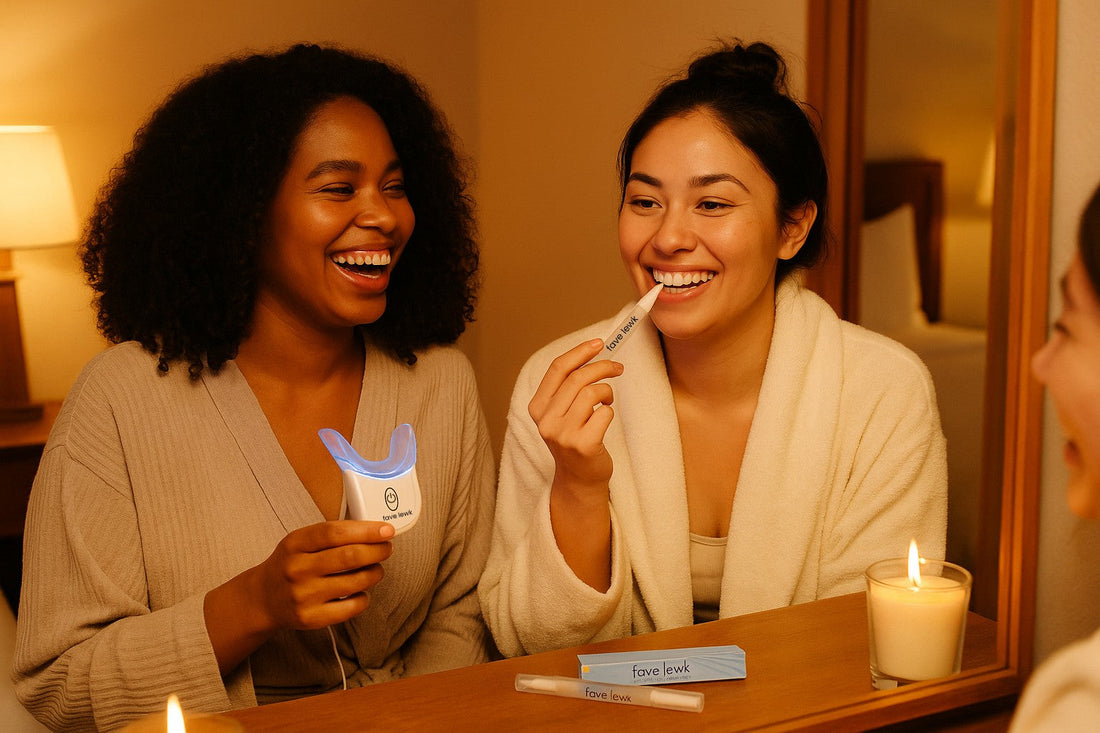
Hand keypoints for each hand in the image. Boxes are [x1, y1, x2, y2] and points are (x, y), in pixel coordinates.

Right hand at [253, 520, 393, 630]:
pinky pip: (351, 607)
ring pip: (355, 582)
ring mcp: (304, 595)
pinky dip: (364, 597)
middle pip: (349, 557)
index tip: (386, 530)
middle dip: (377, 551)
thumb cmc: (290, 564)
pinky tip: (361, 591)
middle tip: (386, 548)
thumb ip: (332, 535)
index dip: (365, 530)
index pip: (335, 533)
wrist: (263, 599)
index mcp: (295, 543)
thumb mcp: (300, 541)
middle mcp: (297, 569)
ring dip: (374, 573)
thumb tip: (373, 531)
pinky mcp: (311, 618)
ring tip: (376, 569)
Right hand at [528, 338, 623, 494]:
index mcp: (538, 407)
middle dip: (602, 367)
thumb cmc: (574, 439)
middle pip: (577, 378)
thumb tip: (592, 351)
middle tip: (617, 368)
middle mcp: (546, 420)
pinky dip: (610, 412)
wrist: (578, 480)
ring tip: (608, 401)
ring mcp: (563, 434)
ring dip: (607, 392)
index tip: (599, 343)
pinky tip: (605, 419)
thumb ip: (568, 387)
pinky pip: (604, 414)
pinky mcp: (583, 445)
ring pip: (591, 393)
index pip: (558, 368)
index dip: (580, 352)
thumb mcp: (561, 413)